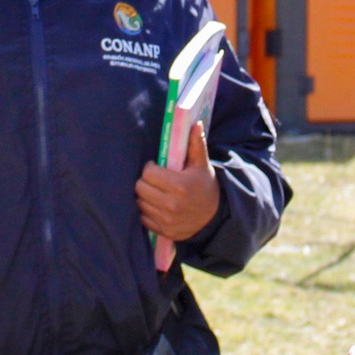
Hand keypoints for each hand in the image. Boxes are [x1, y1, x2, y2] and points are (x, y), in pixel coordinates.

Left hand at [137, 121, 220, 241]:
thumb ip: (196, 143)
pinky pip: (143, 218)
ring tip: (156, 191)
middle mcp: (172, 205)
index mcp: (180, 185)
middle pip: (140, 188)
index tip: (156, 166)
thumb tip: (195, 123)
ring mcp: (167, 220)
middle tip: (155, 179)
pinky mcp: (164, 231)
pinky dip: (147, 210)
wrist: (215, 216)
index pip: (148, 173)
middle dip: (145, 181)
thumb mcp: (202, 164)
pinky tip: (157, 204)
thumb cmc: (205, 185)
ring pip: (140, 202)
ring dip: (145, 196)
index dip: (150, 168)